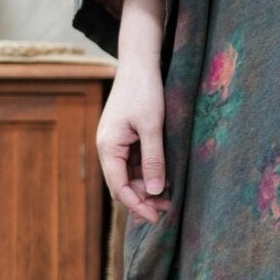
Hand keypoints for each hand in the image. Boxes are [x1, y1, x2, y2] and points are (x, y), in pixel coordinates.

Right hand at [97, 60, 171, 222]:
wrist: (139, 62)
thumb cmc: (144, 90)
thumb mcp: (152, 126)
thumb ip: (153, 159)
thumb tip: (155, 190)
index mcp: (108, 147)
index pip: (119, 187)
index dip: (137, 205)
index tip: (157, 217)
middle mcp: (108, 148)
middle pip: (122, 184)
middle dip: (143, 198)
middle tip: (168, 208)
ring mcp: (117, 143)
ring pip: (129, 174)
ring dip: (146, 186)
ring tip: (170, 196)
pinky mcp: (126, 137)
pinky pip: (134, 162)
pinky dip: (148, 172)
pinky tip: (166, 176)